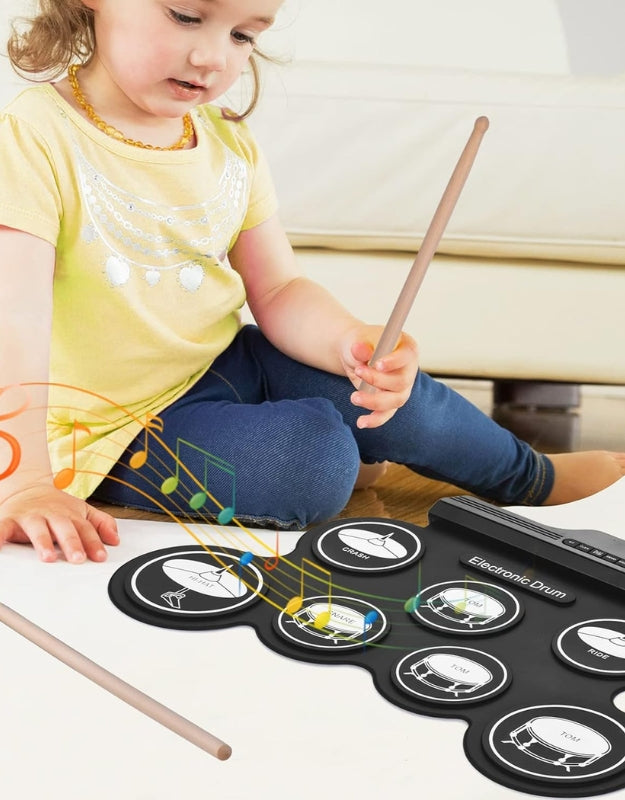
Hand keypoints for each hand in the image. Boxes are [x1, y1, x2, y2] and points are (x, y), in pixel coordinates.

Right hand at [0, 484, 118, 562]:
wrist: (27, 488)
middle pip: (64, 528)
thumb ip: (101, 523)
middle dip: (72, 543)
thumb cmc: (56, 505)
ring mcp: (31, 517)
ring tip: (47, 557)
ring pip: (38, 529)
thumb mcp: (82, 510)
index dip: (94, 542)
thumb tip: (116, 539)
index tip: (100, 557)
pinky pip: (3, 528)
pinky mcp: (10, 520)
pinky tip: (0, 545)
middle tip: (78, 558)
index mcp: (70, 515)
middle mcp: (52, 515)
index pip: (85, 529)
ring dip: (42, 542)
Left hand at [340, 325, 418, 427]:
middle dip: (379, 381)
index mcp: (406, 348)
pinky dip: (374, 420)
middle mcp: (408, 370)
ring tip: (354, 397)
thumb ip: (360, 346)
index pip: (407, 356)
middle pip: (401, 381)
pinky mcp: (391, 402)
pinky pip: (386, 414)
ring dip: (374, 401)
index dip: (394, 362)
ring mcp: (401, 388)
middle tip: (358, 371)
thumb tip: (358, 349)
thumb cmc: (362, 343)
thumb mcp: (358, 339)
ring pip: (395, 401)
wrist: (356, 355)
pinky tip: (361, 422)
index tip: (377, 364)